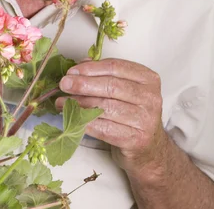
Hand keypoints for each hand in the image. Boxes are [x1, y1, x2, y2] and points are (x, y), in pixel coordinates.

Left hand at [57, 58, 167, 177]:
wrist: (149, 148)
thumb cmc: (132, 113)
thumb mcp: (124, 89)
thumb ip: (105, 74)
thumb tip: (80, 65)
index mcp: (148, 78)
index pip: (115, 67)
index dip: (90, 68)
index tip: (72, 71)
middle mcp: (150, 97)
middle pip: (111, 86)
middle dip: (83, 84)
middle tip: (64, 84)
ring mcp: (145, 119)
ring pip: (106, 108)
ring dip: (80, 104)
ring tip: (62, 102)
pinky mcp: (136, 140)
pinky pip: (105, 129)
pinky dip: (86, 123)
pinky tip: (73, 119)